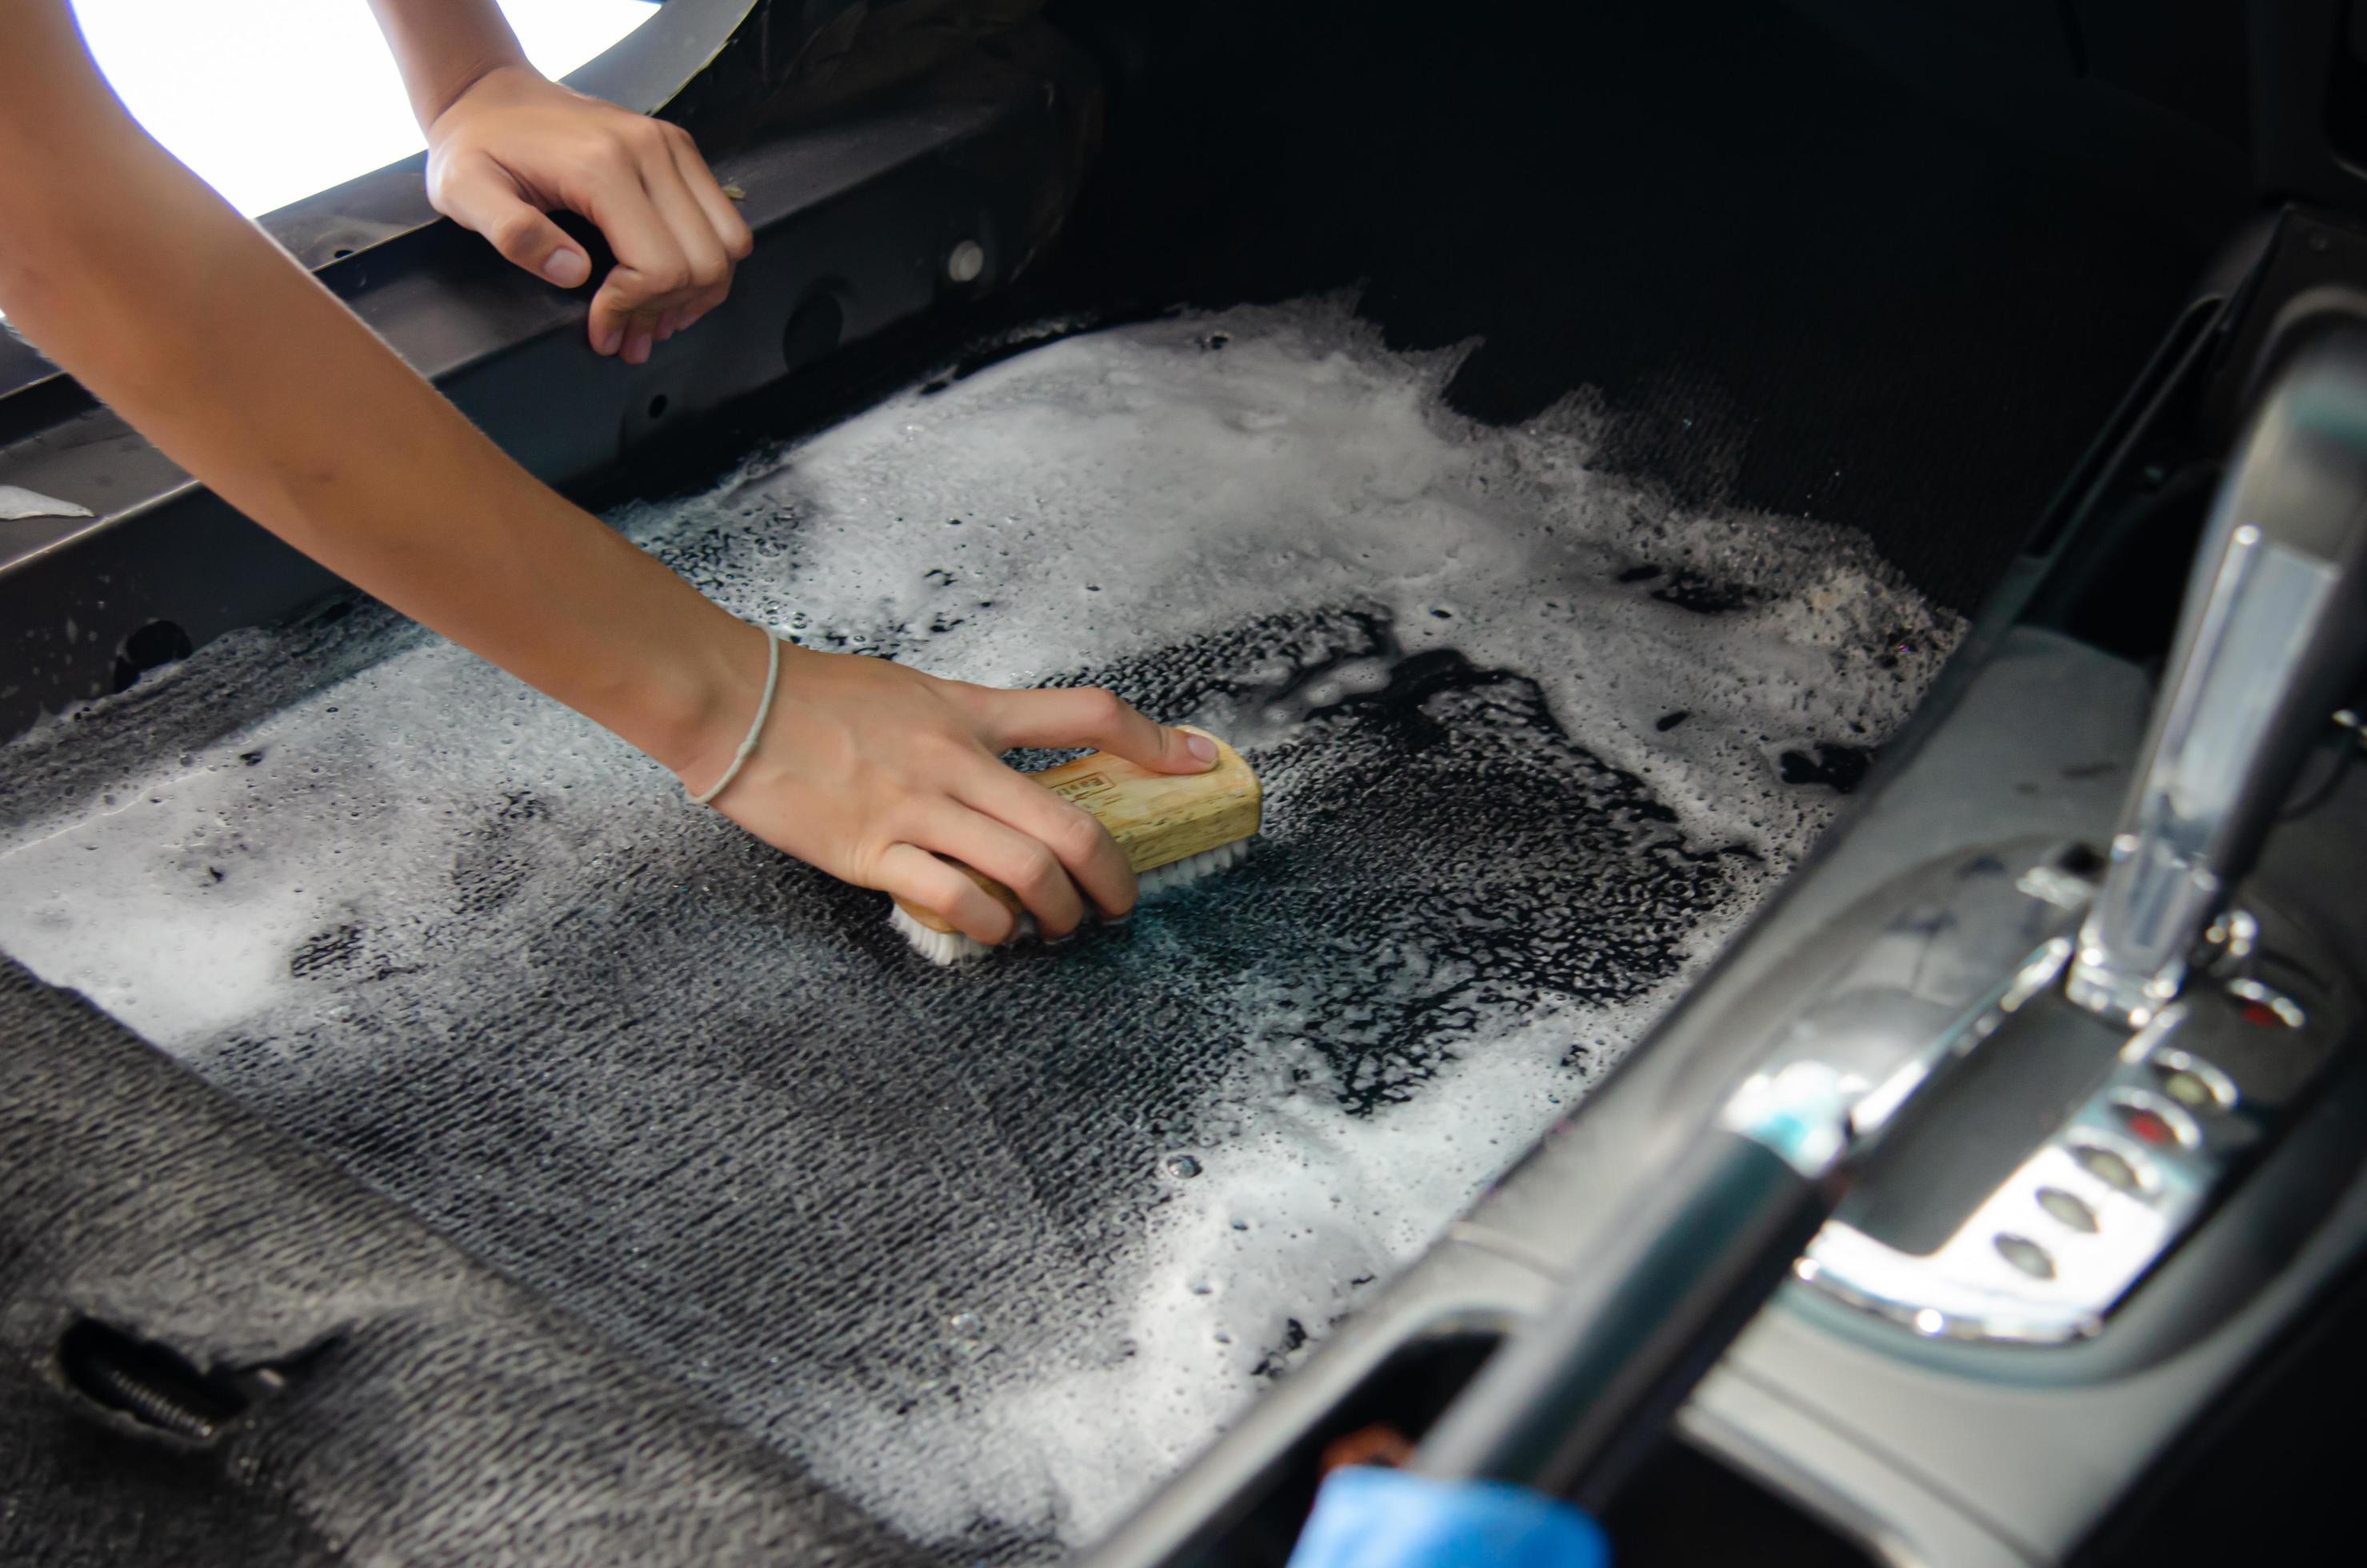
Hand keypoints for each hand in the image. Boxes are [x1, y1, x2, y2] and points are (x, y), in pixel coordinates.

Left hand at [423, 65, 752, 364]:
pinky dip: (708, 262)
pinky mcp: (678, 149)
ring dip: (698, 292)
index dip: (632, 312)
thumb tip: (576, 273)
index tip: (601, 331)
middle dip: (666, 310)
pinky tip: (669, 282)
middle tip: (629, 336)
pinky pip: (724, 220)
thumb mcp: (464, 191)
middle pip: (703, 261)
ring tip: (654, 316)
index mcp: (602, 165)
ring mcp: (671, 146)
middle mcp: (650, 150)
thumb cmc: (476, 145)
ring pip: (728, 243)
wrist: (488, 91)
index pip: (658, 266)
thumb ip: (513, 234)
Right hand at [683, 639, 1220, 943]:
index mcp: (973, 711)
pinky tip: (995, 933)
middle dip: (1116, 879)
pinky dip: (991, 928)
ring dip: (1060, 915)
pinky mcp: (871, 851)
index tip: (1200, 762)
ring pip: (1027, 874)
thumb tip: (1012, 764)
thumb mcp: (915, 690)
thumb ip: (969, 724)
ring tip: (1060, 929)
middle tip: (1121, 906)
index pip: (1087, 714)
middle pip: (1073, 826)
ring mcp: (917, 808)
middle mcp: (958, 759)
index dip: (1156, 742)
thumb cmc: (818, 696)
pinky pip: (955, 902)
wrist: (732, 702)